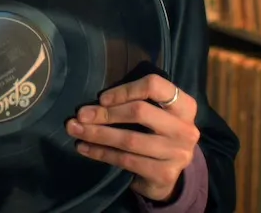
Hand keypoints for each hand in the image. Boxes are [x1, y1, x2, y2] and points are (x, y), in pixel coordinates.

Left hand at [65, 74, 199, 201]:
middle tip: (81, 115)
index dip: (125, 90)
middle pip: (139, 111)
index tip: (102, 98)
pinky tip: (84, 148)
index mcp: (184, 106)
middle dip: (105, 113)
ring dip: (97, 134)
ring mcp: (177, 153)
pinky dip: (101, 153)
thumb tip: (92, 104)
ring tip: (75, 130)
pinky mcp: (164, 174)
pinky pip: (125, 160)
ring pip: (129, 139)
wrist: (167, 175)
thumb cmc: (154, 135)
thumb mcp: (154, 116)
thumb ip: (133, 104)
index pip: (155, 86)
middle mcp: (185, 129)